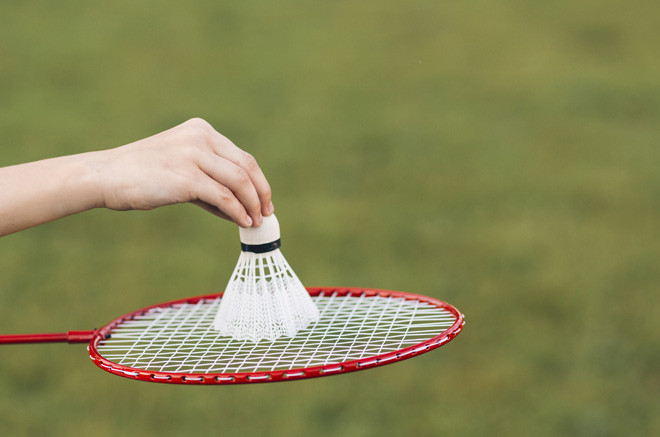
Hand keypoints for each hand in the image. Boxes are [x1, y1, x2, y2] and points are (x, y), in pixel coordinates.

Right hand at [90, 118, 272, 226]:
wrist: (106, 176)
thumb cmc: (142, 176)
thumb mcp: (181, 170)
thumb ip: (210, 183)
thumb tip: (241, 210)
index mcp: (201, 130)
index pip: (242, 156)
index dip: (259, 181)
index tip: (264, 200)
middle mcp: (200, 137)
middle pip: (247, 166)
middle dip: (261, 192)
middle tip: (266, 213)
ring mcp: (193, 155)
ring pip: (239, 181)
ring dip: (252, 204)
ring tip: (255, 222)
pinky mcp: (186, 177)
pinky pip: (223, 196)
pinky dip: (237, 211)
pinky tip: (242, 222)